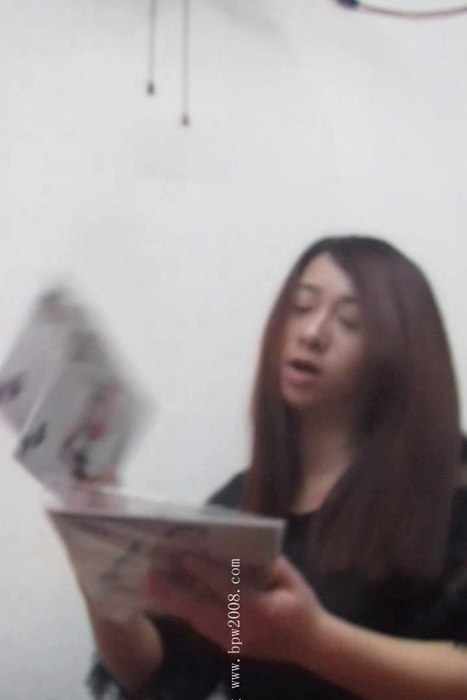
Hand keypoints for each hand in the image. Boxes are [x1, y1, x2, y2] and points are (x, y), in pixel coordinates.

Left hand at [146, 554, 326, 664]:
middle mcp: (243, 630)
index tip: (184, 557)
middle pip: (201, 611)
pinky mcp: (228, 647)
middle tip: (151, 574)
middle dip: (174, 593)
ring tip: (154, 582)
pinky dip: (187, 609)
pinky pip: (202, 626)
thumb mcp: (290, 576)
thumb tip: (237, 541)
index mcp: (262, 610)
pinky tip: (174, 595)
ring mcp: (233, 642)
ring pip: (197, 621)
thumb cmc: (302, 604)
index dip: (205, 572)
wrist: (310, 644)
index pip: (228, 589)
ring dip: (175, 601)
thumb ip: (264, 561)